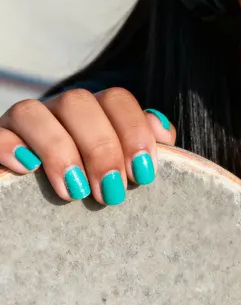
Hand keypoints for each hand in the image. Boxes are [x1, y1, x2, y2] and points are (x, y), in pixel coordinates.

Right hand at [0, 88, 174, 205]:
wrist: (43, 205)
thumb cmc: (94, 188)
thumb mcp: (123, 168)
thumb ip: (143, 148)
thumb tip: (161, 131)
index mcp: (95, 111)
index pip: (116, 99)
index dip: (133, 132)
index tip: (144, 174)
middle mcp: (58, 109)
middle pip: (79, 102)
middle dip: (101, 148)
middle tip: (110, 192)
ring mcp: (23, 124)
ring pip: (32, 111)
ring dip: (58, 150)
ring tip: (74, 192)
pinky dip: (9, 147)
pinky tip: (27, 170)